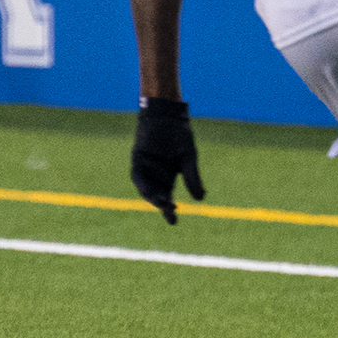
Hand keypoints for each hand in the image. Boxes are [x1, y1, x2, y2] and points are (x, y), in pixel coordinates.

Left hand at [131, 97, 204, 223]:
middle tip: (170, 210)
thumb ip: (193, 178)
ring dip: (153, 196)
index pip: (168, 198)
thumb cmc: (179, 135)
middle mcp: (155, 175)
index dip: (169, 211)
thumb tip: (200, 199)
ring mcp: (146, 168)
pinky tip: (148, 189)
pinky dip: (143, 183)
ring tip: (162, 202)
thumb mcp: (189, 158)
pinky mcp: (137, 159)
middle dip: (162, 205)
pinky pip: (138, 175)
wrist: (168, 115)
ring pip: (146, 188)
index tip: (173, 223)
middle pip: (157, 196)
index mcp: (168, 177)